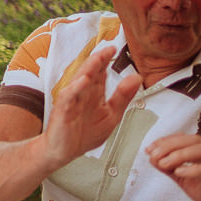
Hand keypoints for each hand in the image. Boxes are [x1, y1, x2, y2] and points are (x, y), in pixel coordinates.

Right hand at [40, 45, 140, 170]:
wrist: (64, 151)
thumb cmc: (84, 134)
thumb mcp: (112, 115)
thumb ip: (123, 96)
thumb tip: (137, 77)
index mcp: (94, 93)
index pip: (100, 72)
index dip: (107, 60)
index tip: (115, 48)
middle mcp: (82, 93)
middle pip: (90, 73)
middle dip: (99, 60)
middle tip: (109, 49)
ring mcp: (72, 101)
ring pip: (79, 81)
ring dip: (88, 69)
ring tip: (98, 59)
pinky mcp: (63, 111)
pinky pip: (68, 97)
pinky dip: (75, 88)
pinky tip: (82, 81)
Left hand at [148, 133, 200, 200]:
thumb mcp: (186, 180)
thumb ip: (170, 169)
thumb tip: (152, 158)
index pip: (186, 138)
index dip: (166, 141)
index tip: (149, 149)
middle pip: (194, 140)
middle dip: (170, 145)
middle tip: (154, 154)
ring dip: (180, 155)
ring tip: (164, 164)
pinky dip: (194, 169)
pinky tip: (179, 173)